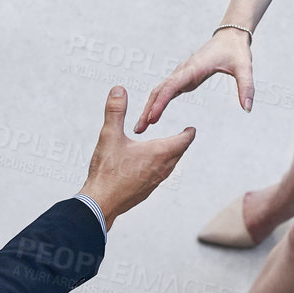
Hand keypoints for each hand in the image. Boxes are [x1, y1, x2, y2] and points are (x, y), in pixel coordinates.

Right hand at [80, 86, 195, 227]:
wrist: (101, 203)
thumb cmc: (107, 170)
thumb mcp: (109, 135)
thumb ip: (115, 111)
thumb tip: (119, 89)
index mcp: (159, 153)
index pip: (183, 140)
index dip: (188, 133)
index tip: (192, 128)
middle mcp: (162, 168)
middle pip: (178, 153)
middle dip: (181, 143)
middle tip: (183, 136)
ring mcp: (155, 182)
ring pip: (170, 166)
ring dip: (171, 155)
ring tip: (167, 149)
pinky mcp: (146, 191)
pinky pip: (159, 176)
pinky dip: (160, 167)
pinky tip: (148, 167)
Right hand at [134, 27, 252, 133]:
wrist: (230, 36)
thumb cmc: (236, 51)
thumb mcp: (245, 68)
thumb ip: (246, 87)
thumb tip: (248, 108)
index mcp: (194, 68)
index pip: (172, 87)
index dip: (161, 103)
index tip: (152, 118)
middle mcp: (183, 71)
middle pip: (159, 91)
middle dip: (147, 110)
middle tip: (138, 130)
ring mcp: (181, 75)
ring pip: (159, 91)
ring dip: (149, 108)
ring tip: (140, 127)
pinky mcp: (183, 78)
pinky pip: (165, 91)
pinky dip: (156, 103)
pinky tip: (151, 116)